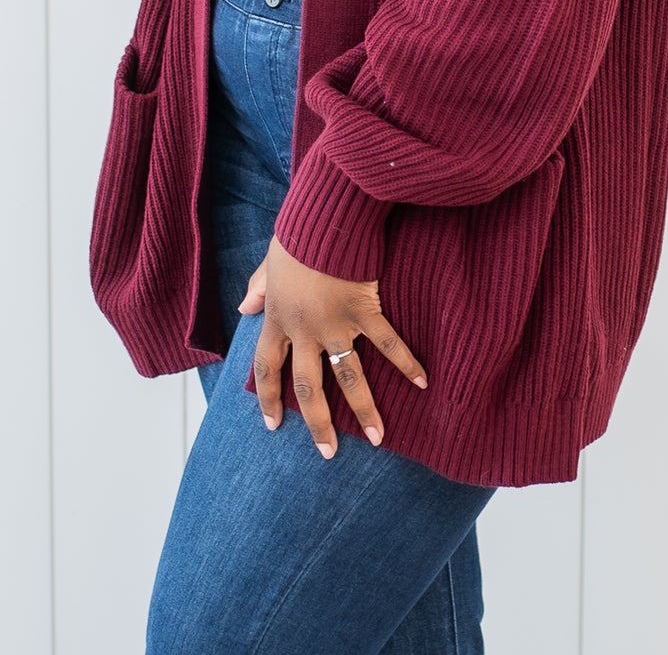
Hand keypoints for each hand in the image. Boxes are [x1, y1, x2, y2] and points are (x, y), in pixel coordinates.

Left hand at [239, 234, 428, 457]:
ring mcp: (336, 323)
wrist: (326, 216)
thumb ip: (259, 287)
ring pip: (348, 377)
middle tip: (327, 451)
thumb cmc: (298, 234)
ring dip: (364, 409)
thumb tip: (245, 307)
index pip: (267, 368)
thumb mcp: (270, 262)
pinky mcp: (364, 310)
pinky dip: (406, 363)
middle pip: (308, 386)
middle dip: (317, 422)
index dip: (269, 398)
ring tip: (376, 437)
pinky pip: (387, 343)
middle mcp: (304, 329)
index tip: (273, 425)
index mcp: (278, 318)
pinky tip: (422, 382)